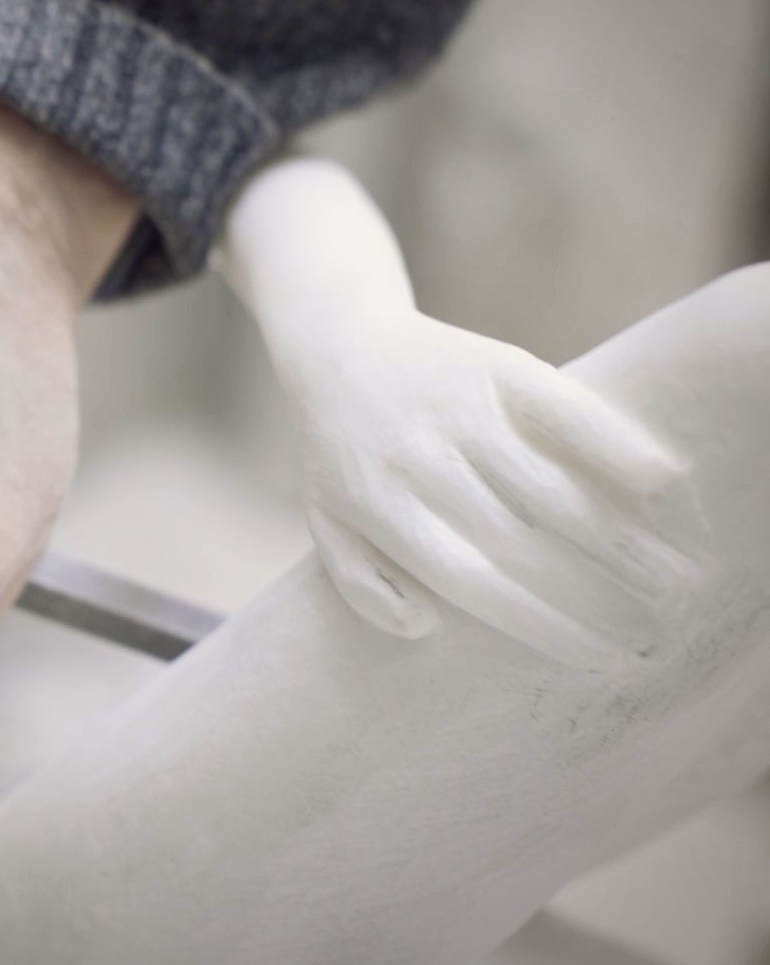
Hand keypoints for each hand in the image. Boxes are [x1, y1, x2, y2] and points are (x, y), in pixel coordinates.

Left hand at [223, 161, 690, 668]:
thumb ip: (363, 584)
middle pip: (519, 539)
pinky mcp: (496, 368)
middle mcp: (419, 458)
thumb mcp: (329, 523)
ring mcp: (459, 410)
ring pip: (550, 484)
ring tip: (674, 575)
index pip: (468, 578)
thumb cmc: (347, 456)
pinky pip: (565, 410)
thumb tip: (427, 625)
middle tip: (651, 626)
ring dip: (618, 533)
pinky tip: (661, 483)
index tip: (594, 654)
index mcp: (377, 504)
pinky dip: (615, 444)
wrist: (340, 349)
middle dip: (592, 589)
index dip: (536, 620)